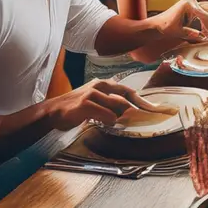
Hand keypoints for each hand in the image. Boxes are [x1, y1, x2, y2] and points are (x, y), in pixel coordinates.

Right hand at [44, 79, 166, 129]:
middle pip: (128, 97)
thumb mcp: (96, 102)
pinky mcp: (86, 104)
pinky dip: (109, 120)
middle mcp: (100, 85)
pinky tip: (105, 123)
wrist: (52, 112)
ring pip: (118, 106)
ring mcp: (93, 93)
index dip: (143, 101)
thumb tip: (131, 113)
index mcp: (105, 84)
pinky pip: (106, 114)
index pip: (129, 92)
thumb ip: (111, 104)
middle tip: (150, 118)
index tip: (156, 109)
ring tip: (123, 123)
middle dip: (140, 108)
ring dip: (123, 117)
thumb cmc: (76, 109)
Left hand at [152, 0, 207, 42]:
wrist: (156, 25)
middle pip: (206, 14)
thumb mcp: (179, 32)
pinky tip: (201, 30)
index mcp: (188, 4)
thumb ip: (192, 34)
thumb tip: (204, 37)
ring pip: (204, 14)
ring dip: (205, 24)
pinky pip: (200, 13)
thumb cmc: (165, 27)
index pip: (204, 16)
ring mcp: (191, 2)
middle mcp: (191, 0)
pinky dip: (201, 22)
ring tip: (205, 34)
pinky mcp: (190, 5)